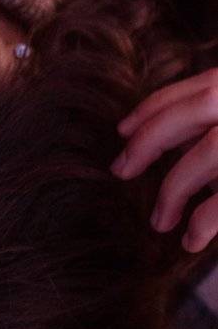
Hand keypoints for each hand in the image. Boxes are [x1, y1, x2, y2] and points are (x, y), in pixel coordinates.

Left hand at [113, 69, 217, 251]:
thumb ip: (209, 125)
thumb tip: (159, 139)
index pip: (198, 87)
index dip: (153, 108)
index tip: (122, 130)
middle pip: (195, 110)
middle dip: (149, 140)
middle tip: (119, 170)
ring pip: (208, 152)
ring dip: (173, 190)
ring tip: (158, 222)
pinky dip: (202, 222)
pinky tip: (190, 241)